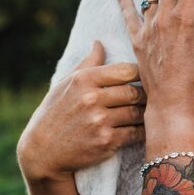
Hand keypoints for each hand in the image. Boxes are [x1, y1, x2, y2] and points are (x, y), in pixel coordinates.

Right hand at [17, 40, 146, 182]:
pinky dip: (141, 131)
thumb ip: (87, 64)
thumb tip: (99, 42)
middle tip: (151, 97)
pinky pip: (134, 133)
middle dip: (144, 95)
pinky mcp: (105, 142)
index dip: (139, 74)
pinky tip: (142, 129)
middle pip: (134, 91)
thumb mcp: (65, 84)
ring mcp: (99, 121)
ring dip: (144, 113)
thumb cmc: (54, 113)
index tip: (142, 79)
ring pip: (137, 112)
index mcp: (84, 80)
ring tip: (148, 111)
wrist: (42, 152)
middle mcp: (91, 98)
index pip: (126, 70)